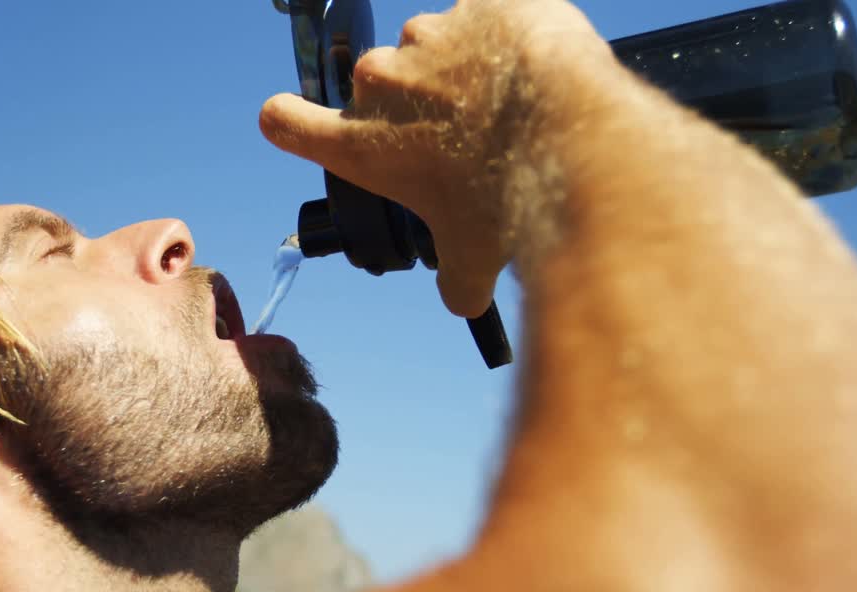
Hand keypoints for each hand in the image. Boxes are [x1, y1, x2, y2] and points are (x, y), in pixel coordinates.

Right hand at [260, 0, 606, 316]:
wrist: (572, 132)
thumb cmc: (509, 196)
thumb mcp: (474, 257)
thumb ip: (457, 279)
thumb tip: (463, 297)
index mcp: (362, 142)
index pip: (285, 121)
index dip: (290, 121)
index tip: (300, 122)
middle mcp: (381, 81)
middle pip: (384, 90)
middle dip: (419, 106)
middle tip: (471, 134)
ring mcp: (428, 33)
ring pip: (436, 48)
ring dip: (463, 68)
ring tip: (513, 103)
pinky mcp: (479, 2)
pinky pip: (487, 16)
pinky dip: (507, 38)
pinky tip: (536, 71)